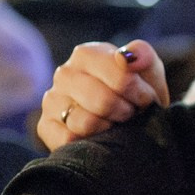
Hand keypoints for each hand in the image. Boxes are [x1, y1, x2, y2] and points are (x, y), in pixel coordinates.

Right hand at [37, 40, 168, 150]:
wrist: (128, 120)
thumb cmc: (136, 92)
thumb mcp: (148, 72)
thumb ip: (143, 56)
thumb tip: (126, 57)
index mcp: (87, 54)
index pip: (119, 76)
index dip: (139, 92)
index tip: (145, 98)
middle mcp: (64, 74)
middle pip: (103, 101)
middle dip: (125, 111)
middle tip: (130, 112)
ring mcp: (52, 100)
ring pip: (85, 122)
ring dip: (109, 127)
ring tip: (115, 122)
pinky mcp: (45, 126)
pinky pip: (69, 139)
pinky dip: (90, 140)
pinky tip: (98, 134)